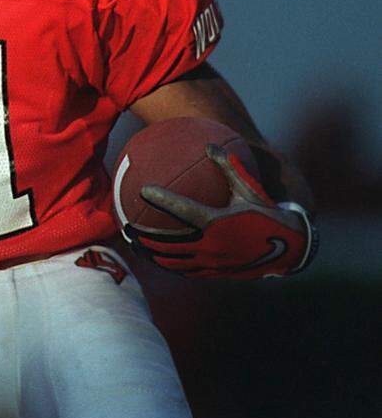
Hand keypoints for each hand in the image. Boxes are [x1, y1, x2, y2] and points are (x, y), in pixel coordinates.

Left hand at [123, 144, 313, 278]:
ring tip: (134, 245)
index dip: (161, 198)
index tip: (142, 189)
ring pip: (174, 260)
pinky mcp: (217, 272)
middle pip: (168, 241)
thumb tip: (210, 144)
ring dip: (151, 253)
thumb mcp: (251, 188)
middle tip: (126, 226)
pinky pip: (188, 271)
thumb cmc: (269, 214)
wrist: (292, 249)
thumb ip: (229, 166)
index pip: (181, 208)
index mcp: (216, 221)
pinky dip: (170, 265)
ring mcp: (212, 262)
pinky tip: (158, 260)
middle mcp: (211, 244)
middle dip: (144, 234)